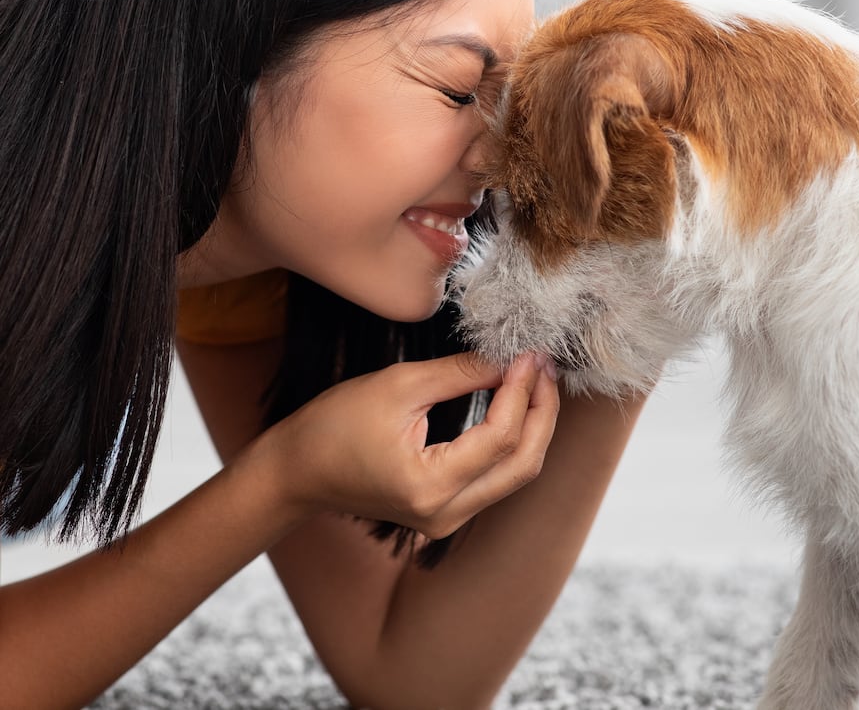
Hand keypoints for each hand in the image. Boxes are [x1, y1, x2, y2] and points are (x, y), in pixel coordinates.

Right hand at [264, 352, 558, 539]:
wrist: (297, 471)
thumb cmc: (334, 425)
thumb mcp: (398, 385)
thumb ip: (459, 373)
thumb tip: (508, 358)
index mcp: (431, 486)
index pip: (501, 436)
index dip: (523, 390)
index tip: (529, 353)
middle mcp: (446, 514)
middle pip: (522, 464)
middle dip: (542, 411)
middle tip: (545, 366)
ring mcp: (447, 520)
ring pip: (515, 475)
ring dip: (533, 426)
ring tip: (537, 379)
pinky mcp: (445, 512)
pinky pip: (495, 478)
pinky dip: (512, 441)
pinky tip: (514, 404)